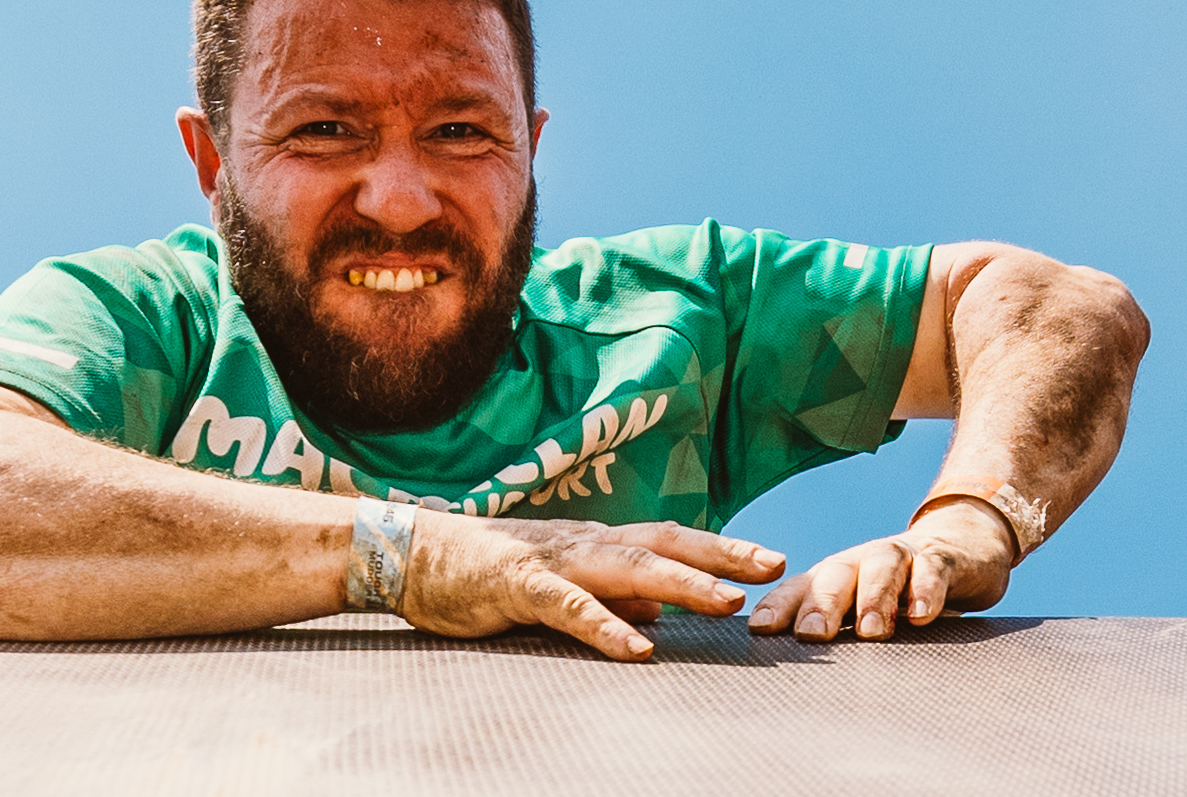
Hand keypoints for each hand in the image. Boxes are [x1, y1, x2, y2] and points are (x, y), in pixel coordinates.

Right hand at [395, 515, 786, 660]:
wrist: (413, 555)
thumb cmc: (486, 572)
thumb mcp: (560, 583)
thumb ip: (609, 595)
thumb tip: (659, 612)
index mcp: (596, 541)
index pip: (670, 539)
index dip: (720, 548)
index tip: (770, 561)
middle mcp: (584, 542)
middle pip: (664, 542)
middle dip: (721, 554)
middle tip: (773, 568)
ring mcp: (554, 560)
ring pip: (627, 567)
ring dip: (680, 583)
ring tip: (725, 601)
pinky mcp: (519, 585)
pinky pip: (570, 606)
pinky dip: (606, 625)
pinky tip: (639, 647)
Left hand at [749, 496, 1015, 641]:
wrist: (962, 548)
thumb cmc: (899, 594)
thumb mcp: (863, 612)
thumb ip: (836, 634)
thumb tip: (795, 681)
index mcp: (834, 578)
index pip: (798, 588)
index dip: (778, 606)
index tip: (760, 629)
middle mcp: (861, 562)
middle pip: (834, 575)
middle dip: (821, 604)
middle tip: (813, 634)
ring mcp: (901, 557)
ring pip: (880, 567)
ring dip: (874, 597)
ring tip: (873, 631)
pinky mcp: (942, 559)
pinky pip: (932, 570)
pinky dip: (926, 590)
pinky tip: (921, 615)